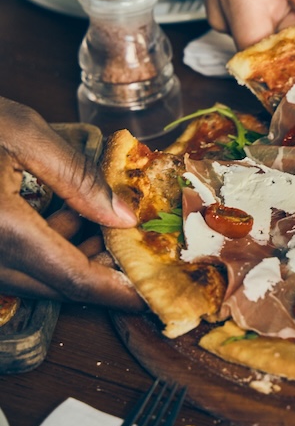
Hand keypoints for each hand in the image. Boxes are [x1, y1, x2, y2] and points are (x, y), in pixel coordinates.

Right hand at [0, 98, 141, 308]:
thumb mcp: (20, 132)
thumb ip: (77, 178)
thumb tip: (123, 217)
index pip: (72, 278)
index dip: (116, 291)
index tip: (148, 294)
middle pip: (51, 286)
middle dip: (98, 273)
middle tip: (134, 250)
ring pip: (27, 279)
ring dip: (69, 259)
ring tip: (100, 221)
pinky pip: (5, 263)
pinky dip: (40, 249)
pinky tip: (61, 214)